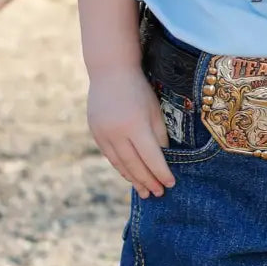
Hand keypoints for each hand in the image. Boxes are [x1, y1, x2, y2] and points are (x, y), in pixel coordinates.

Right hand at [87, 66, 175, 199]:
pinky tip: (129, 175)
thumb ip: (159, 134)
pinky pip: (110, 156)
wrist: (110, 71)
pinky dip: (121, 167)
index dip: (161, 173)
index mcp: (135, 125)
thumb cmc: (138, 89)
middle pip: (135, 165)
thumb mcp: (154, 109)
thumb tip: (164, 158)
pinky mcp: (95, 133)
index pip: (151, 157)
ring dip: (133, 179)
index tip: (170, 184)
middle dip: (148, 181)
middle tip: (158, 194)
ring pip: (120, 164)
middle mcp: (117, 133)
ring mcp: (103, 134)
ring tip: (145, 191)